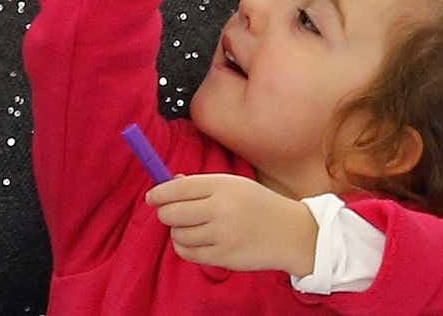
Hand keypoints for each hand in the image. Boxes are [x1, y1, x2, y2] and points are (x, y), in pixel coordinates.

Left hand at [145, 173, 317, 275]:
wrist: (290, 233)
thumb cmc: (258, 205)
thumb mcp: (234, 185)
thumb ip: (200, 185)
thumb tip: (167, 185)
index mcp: (223, 186)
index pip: (178, 188)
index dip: (159, 194)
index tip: (152, 198)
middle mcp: (221, 210)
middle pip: (172, 213)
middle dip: (165, 213)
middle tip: (169, 213)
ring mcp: (222, 236)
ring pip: (178, 235)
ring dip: (177, 231)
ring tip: (191, 227)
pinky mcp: (223, 257)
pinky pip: (188, 253)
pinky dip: (185, 247)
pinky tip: (196, 241)